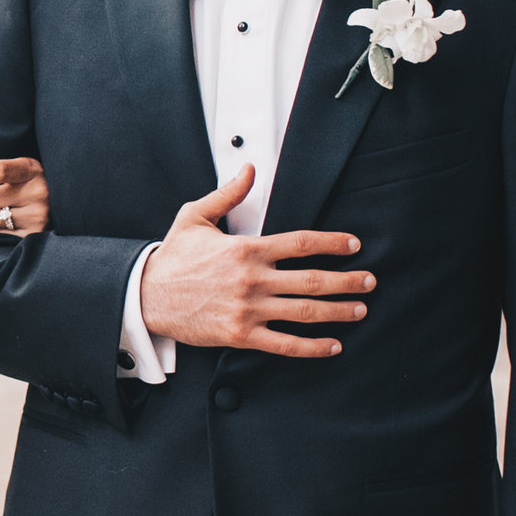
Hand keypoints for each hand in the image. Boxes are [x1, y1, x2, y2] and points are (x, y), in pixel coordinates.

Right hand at [133, 164, 370, 357]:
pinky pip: (285, 344)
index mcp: (247, 248)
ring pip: (305, 312)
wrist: (145, 297)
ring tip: (360, 309)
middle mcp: (253, 279)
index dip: (333, 243)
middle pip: (312, 280)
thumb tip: (249, 168)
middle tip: (370, 281)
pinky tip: (333, 345)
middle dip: (347, 280)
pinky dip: (312, 346)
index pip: (301, 243)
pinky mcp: (241, 335)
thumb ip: (228, 194)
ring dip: (338, 311)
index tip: (354, 245)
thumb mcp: (195, 216)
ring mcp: (249, 309)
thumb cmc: (172, 258)